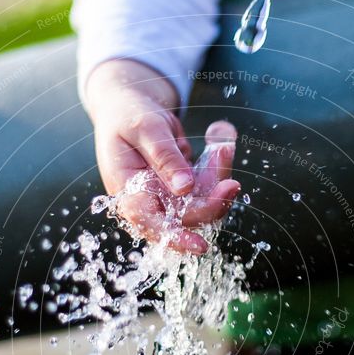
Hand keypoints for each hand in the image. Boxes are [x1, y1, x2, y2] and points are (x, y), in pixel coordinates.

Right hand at [85, 59, 239, 253]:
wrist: (128, 108)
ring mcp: (168, 197)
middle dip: (213, 195)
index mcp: (129, 192)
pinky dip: (218, 168)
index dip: (175, 238)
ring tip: (222, 144)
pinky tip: (221, 144)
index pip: (150, 224)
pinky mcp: (183, 189)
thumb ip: (164, 157)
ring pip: (203, 203)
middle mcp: (150, 201)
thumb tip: (185, 188)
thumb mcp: (144, 128)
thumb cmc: (127, 116)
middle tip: (225, 156)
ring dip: (219, 178)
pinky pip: (208, 188)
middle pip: (187, 216)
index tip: (200, 246)